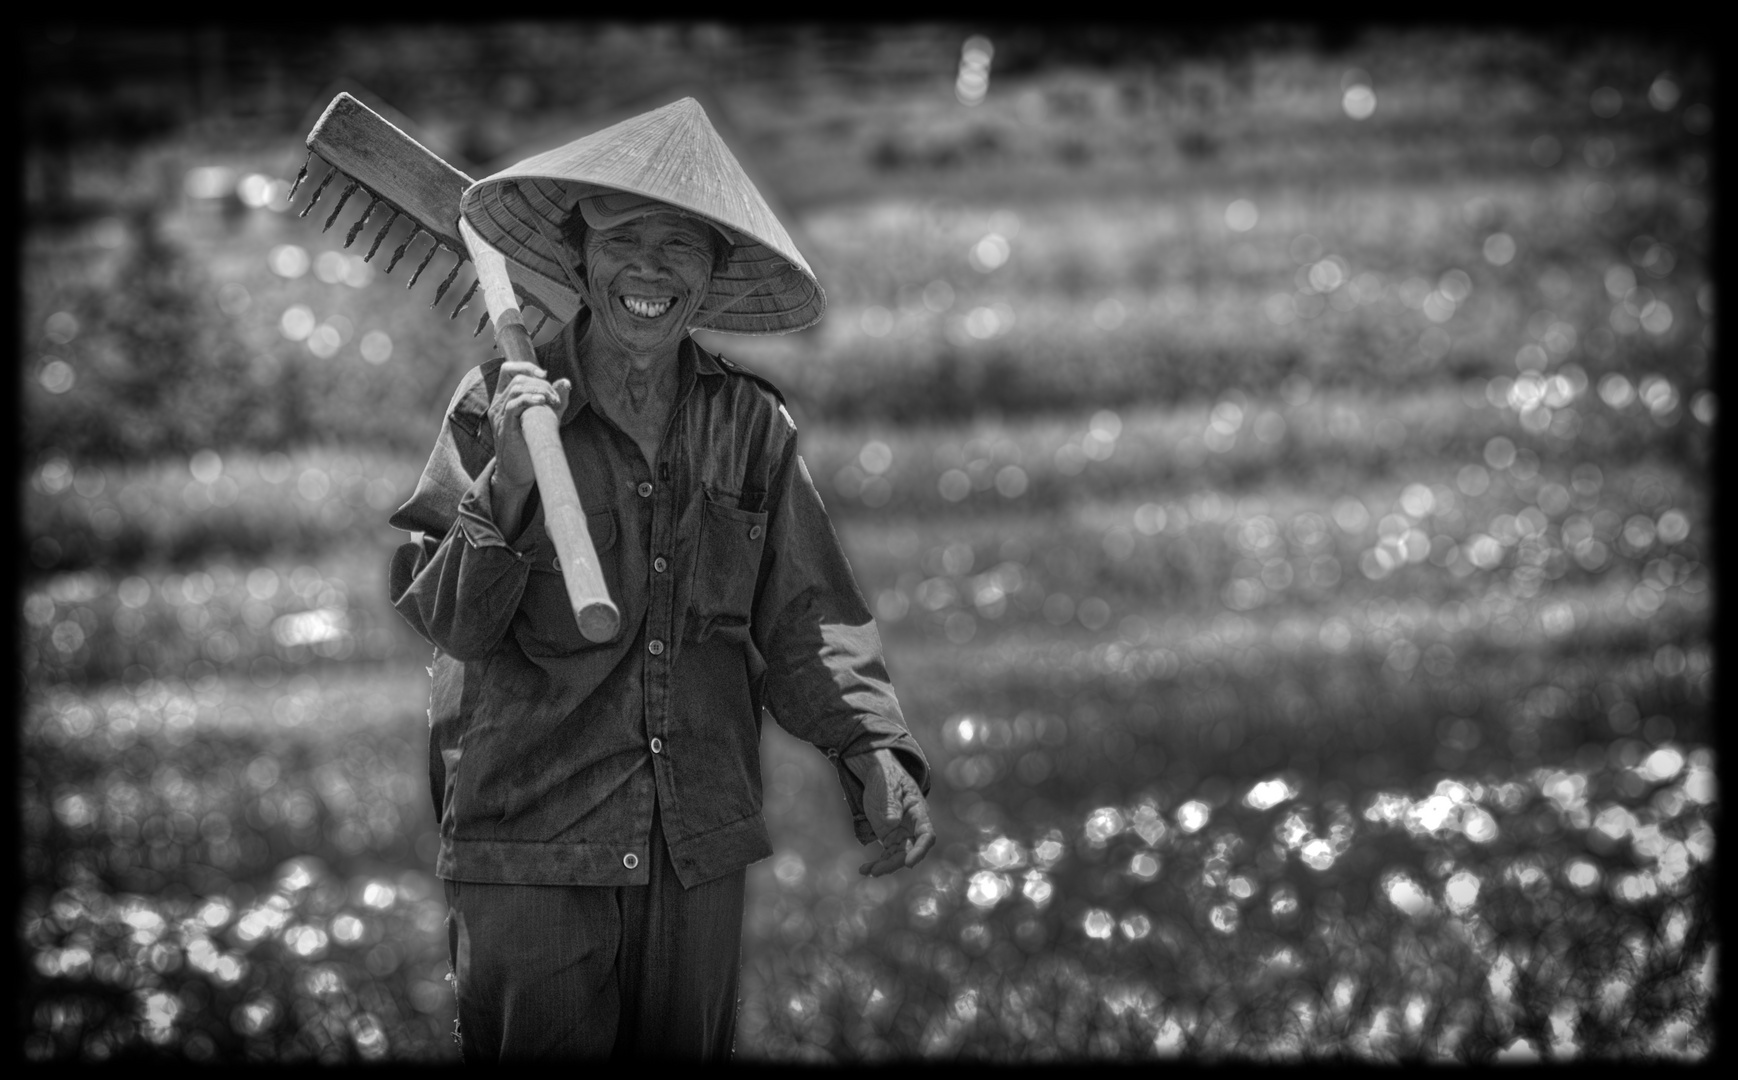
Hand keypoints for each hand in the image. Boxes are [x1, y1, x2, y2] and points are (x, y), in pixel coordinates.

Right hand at [488, 358, 571, 490]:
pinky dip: (530, 400)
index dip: (525, 367)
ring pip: (516, 389)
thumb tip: (566, 382)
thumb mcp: (544, 418)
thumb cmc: (530, 445)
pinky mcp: (505, 428)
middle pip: (516, 378)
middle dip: (540, 383)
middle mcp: (498, 404)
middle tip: (555, 398)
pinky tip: (543, 403)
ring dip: (539, 390)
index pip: (507, 370)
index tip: (544, 375)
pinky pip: (513, 406)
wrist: (517, 473)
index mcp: (504, 399)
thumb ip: (554, 400)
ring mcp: (499, 416)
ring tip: (553, 401)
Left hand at [846, 749, 934, 875]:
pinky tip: (863, 870)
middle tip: (877, 870)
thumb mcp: (887, 786)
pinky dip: (876, 864)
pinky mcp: (890, 838)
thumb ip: (891, 803)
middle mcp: (912, 827)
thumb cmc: (885, 777)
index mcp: (918, 812)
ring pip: (897, 857)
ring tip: (867, 871)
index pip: (926, 835)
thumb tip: (893, 823)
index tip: (909, 863)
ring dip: (884, 866)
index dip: (920, 851)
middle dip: (895, 863)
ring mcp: (901, 834)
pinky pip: (886, 855)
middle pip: (909, 851)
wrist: (877, 774)